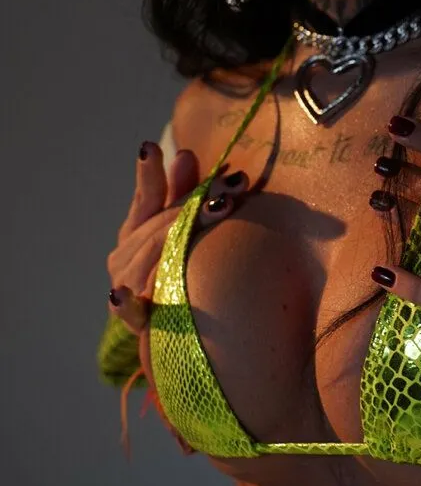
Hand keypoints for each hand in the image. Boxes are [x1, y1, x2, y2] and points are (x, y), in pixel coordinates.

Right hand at [106, 141, 247, 333]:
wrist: (187, 337)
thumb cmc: (188, 273)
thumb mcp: (186, 229)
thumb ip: (185, 194)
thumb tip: (186, 153)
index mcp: (137, 231)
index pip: (146, 197)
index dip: (149, 173)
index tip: (151, 147)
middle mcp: (125, 257)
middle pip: (160, 223)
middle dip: (195, 199)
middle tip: (232, 182)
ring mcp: (126, 287)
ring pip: (155, 252)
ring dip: (186, 229)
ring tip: (222, 206)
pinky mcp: (135, 320)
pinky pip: (130, 310)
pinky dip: (126, 301)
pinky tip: (123, 292)